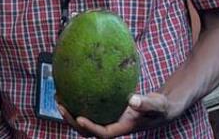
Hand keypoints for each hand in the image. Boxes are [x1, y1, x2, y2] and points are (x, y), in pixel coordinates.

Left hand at [57, 93, 180, 137]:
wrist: (160, 108)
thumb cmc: (158, 108)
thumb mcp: (156, 105)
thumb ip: (145, 103)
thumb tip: (132, 99)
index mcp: (122, 128)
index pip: (103, 133)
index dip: (90, 128)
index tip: (80, 118)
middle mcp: (111, 125)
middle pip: (87, 130)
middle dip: (72, 120)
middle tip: (60, 105)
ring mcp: (107, 119)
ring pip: (84, 120)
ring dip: (70, 111)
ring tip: (58, 96)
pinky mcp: (105, 110)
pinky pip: (89, 107)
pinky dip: (79, 100)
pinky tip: (71, 86)